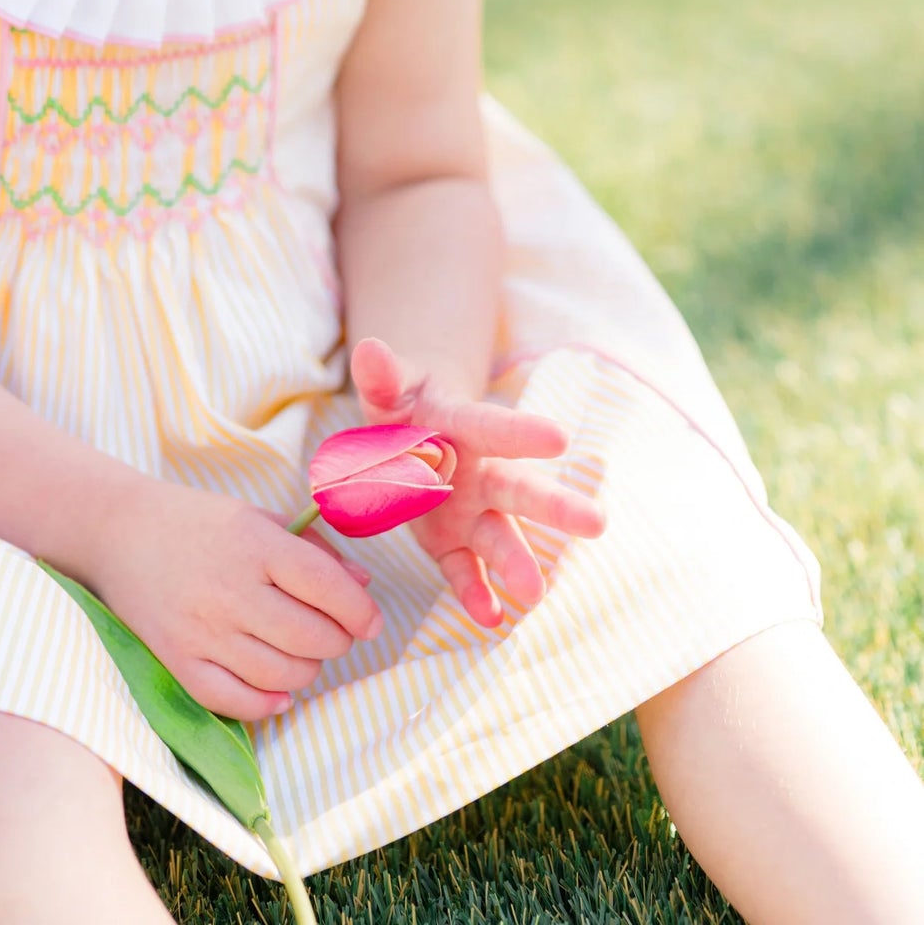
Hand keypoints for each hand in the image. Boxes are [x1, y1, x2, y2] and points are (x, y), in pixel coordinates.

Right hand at [84, 475, 385, 722]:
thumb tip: (362, 587)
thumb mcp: (258, 518)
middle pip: (310, 637)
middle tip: (333, 633)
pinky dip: (267, 705)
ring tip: (301, 653)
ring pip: (281, 675)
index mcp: (254, 543)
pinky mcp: (177, 661)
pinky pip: (235, 702)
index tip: (370, 621)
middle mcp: (229, 589)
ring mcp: (201, 630)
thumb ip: (313, 551)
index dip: (360, 611)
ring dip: (306, 671)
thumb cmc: (198, 523)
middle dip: (337, 641)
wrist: (118, 532)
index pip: (326, 587)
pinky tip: (277, 692)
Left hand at [350, 335, 607, 627]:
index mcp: (463, 427)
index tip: (561, 438)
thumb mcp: (389, 388)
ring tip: (535, 594)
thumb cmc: (404, 404)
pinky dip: (474, 593)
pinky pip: (463, 571)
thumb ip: (382, 376)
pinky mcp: (450, 543)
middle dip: (555, 507)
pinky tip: (489, 618)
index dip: (521, 432)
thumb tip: (370, 349)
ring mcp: (469, 511)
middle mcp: (479, 472)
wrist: (410, 435)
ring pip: (499, 537)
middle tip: (597, 523)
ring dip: (515, 564)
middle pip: (519, 489)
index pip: (492, 427)